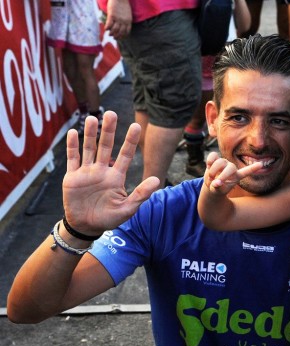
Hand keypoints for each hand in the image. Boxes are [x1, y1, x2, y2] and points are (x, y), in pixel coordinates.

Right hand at [63, 111, 159, 235]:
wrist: (86, 227)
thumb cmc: (109, 219)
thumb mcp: (127, 209)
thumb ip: (140, 194)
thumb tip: (156, 180)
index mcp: (116, 177)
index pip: (125, 155)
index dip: (130, 141)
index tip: (136, 126)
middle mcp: (102, 170)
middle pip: (106, 146)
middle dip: (109, 130)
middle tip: (111, 113)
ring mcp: (87, 172)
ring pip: (89, 148)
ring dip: (90, 134)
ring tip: (92, 118)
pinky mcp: (72, 177)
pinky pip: (72, 159)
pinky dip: (72, 146)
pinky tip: (73, 133)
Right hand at [105, 0, 132, 38]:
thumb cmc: (123, 4)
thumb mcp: (127, 14)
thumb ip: (126, 20)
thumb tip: (122, 26)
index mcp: (129, 21)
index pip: (127, 32)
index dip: (123, 36)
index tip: (120, 38)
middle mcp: (124, 21)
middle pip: (120, 32)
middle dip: (117, 36)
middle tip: (114, 37)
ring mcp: (118, 19)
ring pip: (114, 30)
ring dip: (111, 33)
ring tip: (109, 34)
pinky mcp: (112, 15)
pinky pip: (109, 24)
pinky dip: (107, 28)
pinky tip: (106, 29)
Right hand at [203, 151, 261, 193]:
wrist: (211, 185)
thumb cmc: (218, 189)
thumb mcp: (218, 191)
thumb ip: (218, 188)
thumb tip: (216, 183)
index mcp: (237, 176)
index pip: (246, 171)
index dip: (253, 168)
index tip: (261, 164)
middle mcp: (232, 167)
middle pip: (230, 167)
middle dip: (223, 175)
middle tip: (216, 184)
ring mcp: (224, 163)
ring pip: (219, 162)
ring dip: (213, 171)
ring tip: (210, 178)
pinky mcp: (215, 159)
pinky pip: (213, 156)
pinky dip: (209, 161)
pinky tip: (208, 166)